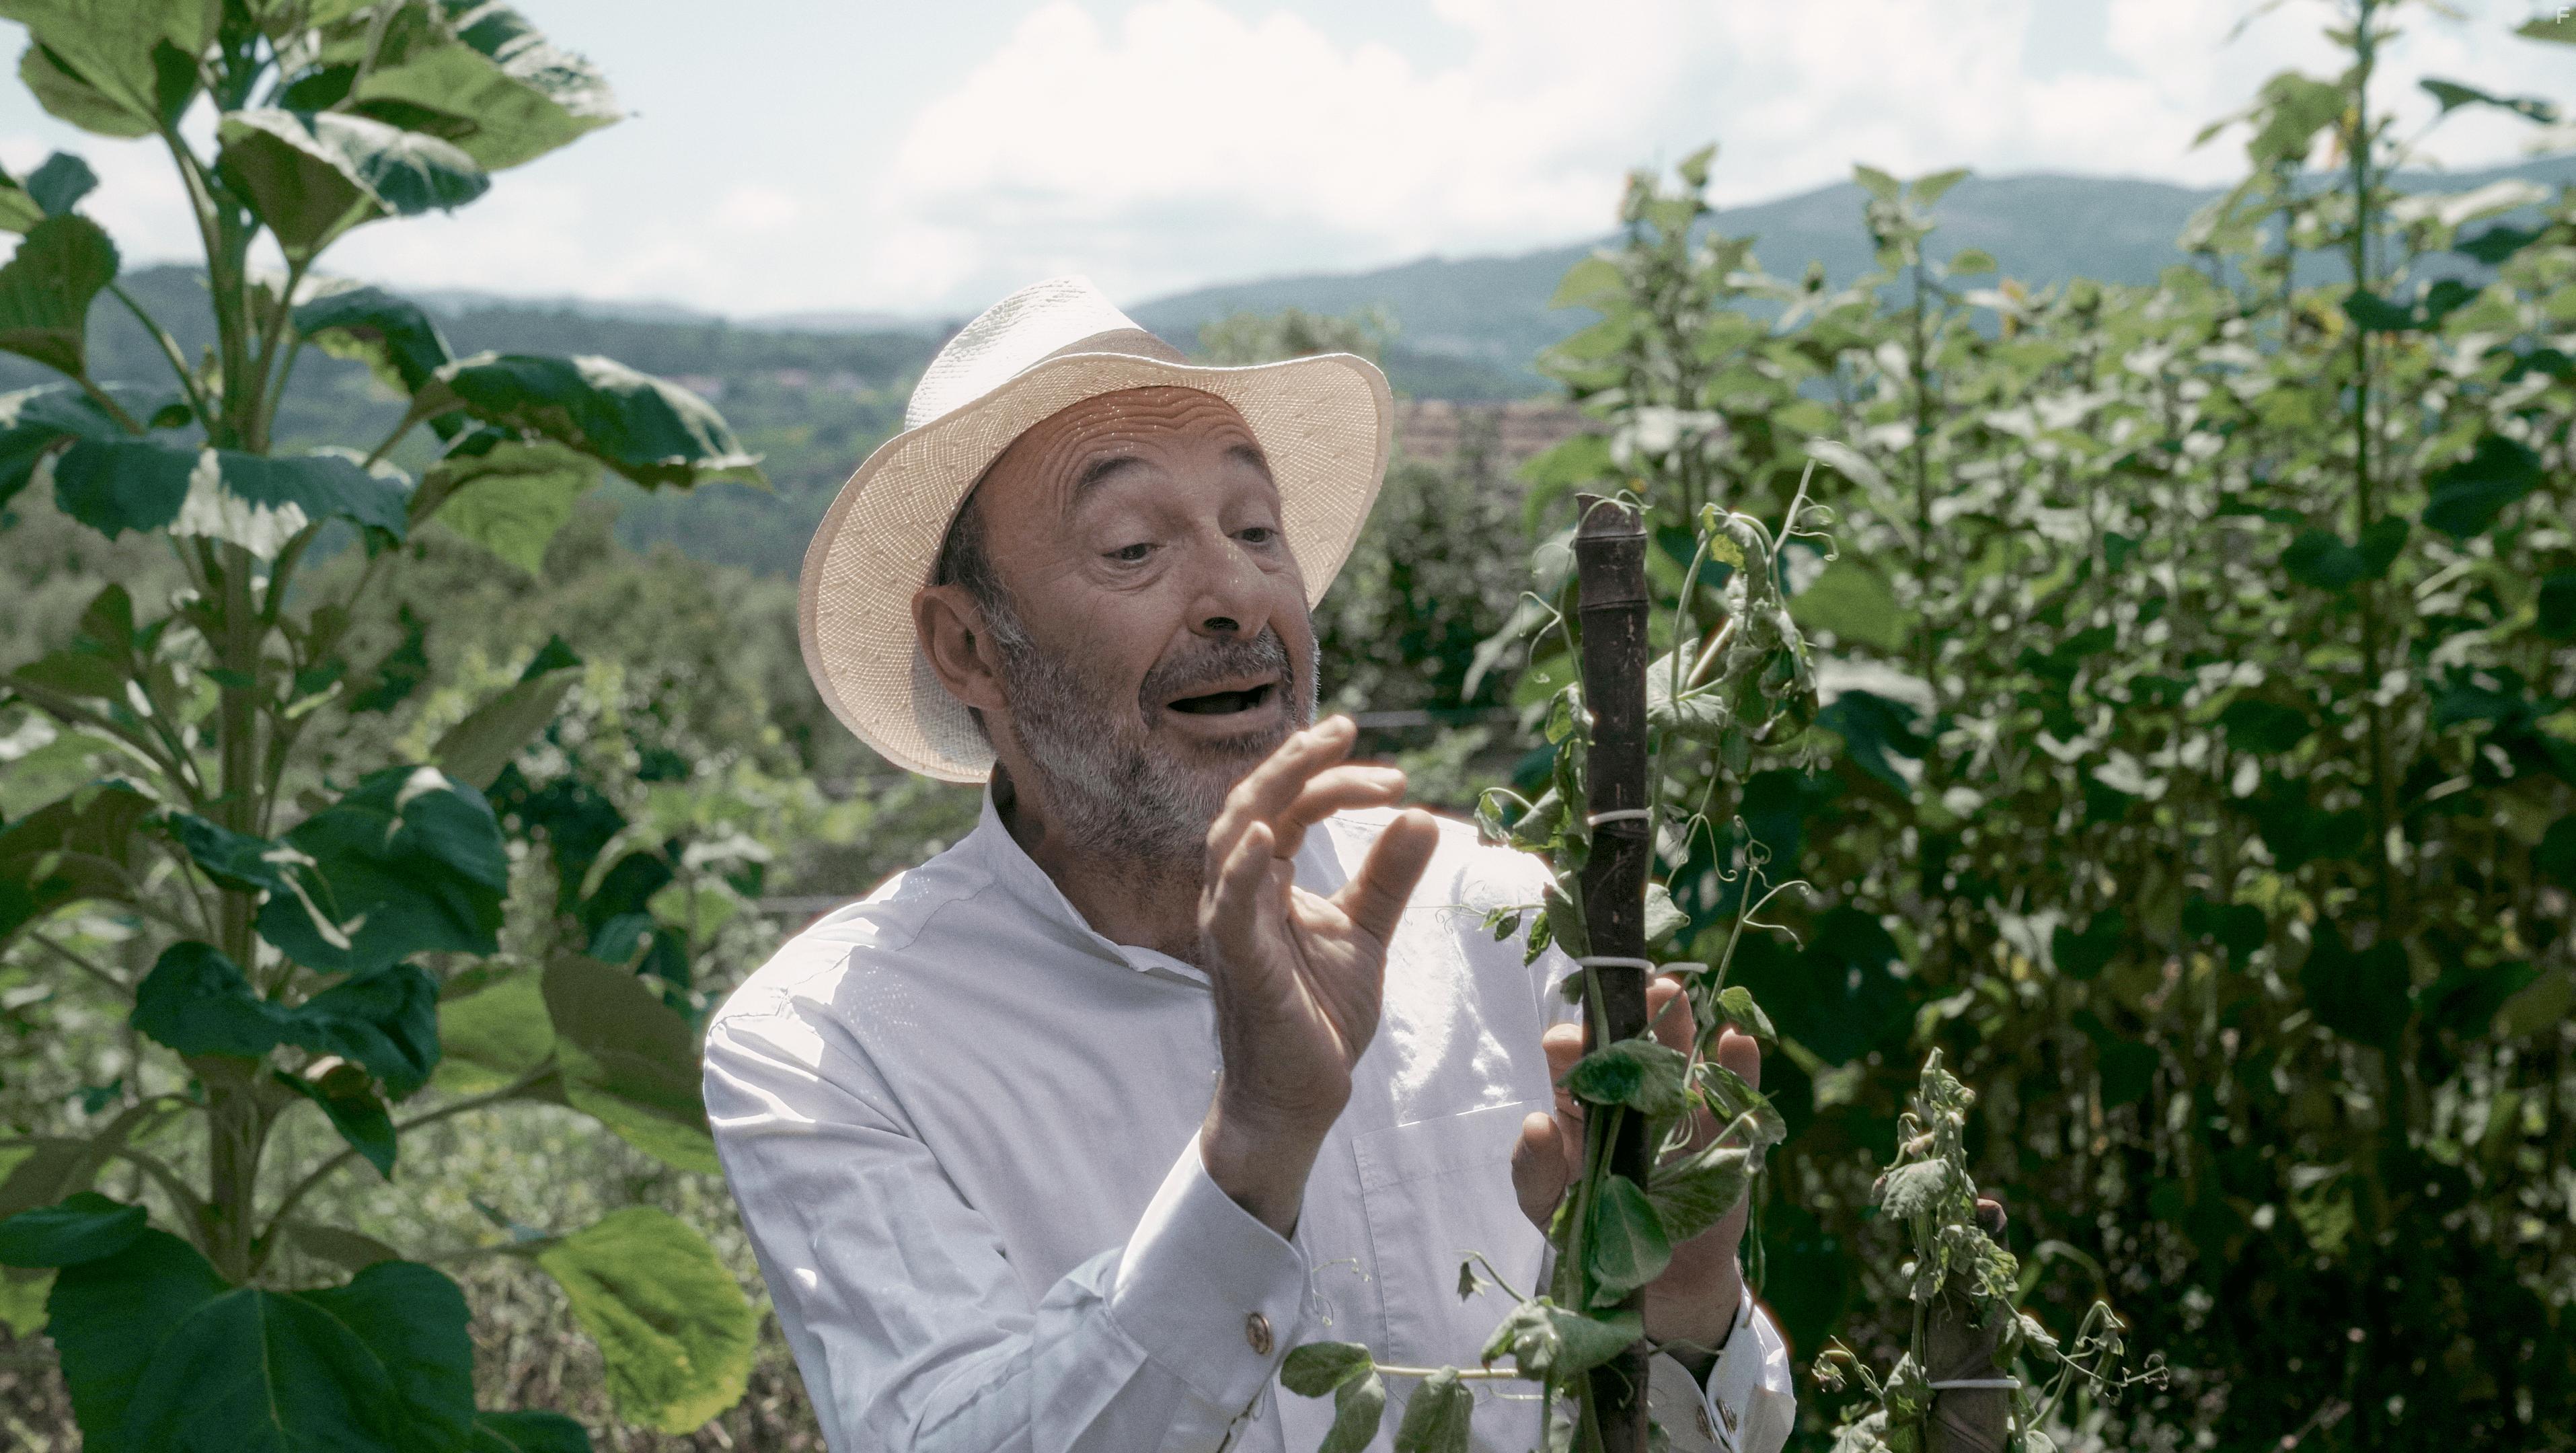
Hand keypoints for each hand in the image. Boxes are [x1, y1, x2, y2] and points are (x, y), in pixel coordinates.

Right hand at [1197, 716, 1440, 1234]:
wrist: (1300, 1098)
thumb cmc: (1318, 1017)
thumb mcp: (1365, 934)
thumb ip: (1387, 878)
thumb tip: (1424, 816)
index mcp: (1264, 883)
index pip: (1292, 808)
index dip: (1334, 781)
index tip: (1395, 776)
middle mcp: (1236, 896)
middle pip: (1253, 804)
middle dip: (1296, 761)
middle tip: (1345, 728)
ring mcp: (1230, 929)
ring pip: (1231, 840)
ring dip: (1273, 792)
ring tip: (1314, 754)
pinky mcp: (1240, 968)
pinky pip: (1231, 911)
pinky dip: (1243, 870)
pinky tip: (1267, 837)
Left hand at [1510, 977, 1761, 1351]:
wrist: (1656, 1284)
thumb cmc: (1591, 1234)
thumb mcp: (1550, 1208)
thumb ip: (1534, 1171)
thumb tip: (1535, 1123)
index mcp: (1583, 1106)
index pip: (1574, 1061)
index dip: (1571, 1045)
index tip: (1567, 1044)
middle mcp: (1631, 1097)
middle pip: (1631, 1044)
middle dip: (1631, 1013)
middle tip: (1633, 986)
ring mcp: (1681, 1114)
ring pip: (1681, 1058)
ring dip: (1679, 1023)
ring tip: (1674, 992)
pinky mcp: (1723, 1139)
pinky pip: (1735, 1099)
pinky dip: (1739, 1067)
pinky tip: (1737, 1039)